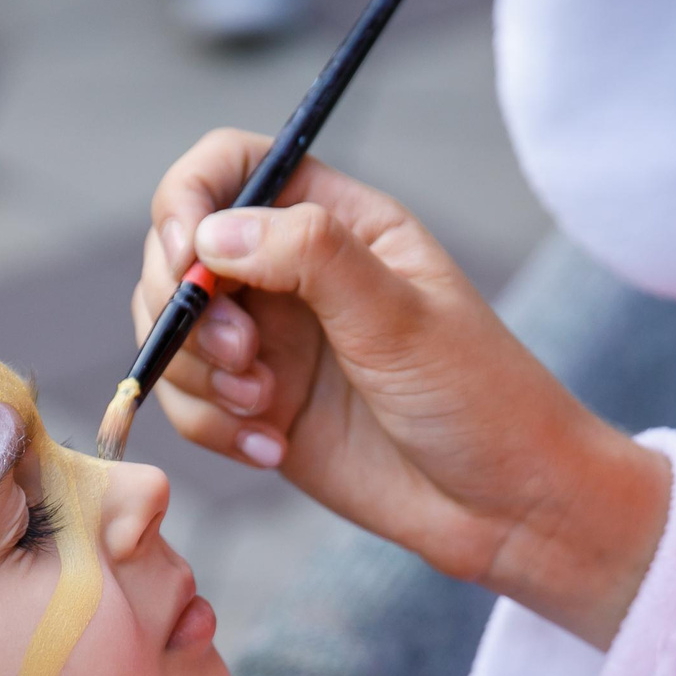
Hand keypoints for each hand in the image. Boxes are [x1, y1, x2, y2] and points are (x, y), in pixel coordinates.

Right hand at [134, 130, 669, 647]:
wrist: (504, 507)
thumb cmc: (480, 396)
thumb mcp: (401, 316)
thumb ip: (310, 257)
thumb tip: (214, 232)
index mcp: (337, 221)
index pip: (229, 168)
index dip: (188, 201)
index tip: (188, 260)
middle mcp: (291, 272)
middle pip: (179, 252)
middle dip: (189, 307)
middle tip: (246, 358)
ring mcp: (270, 340)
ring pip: (171, 331)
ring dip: (198, 373)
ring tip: (265, 407)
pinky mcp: (257, 405)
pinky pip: (189, 402)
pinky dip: (213, 426)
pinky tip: (272, 448)